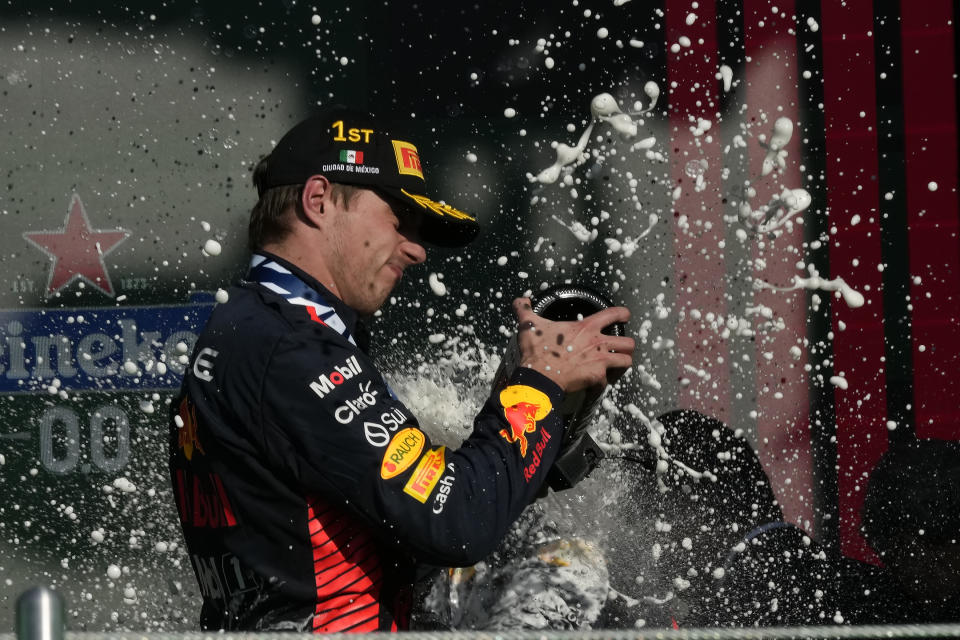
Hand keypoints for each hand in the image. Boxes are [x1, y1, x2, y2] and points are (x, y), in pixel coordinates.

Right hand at [512, 297, 634, 392]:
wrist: (539, 377)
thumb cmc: (537, 351)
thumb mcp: (529, 325)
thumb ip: (525, 310)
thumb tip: (520, 300)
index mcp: (586, 327)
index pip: (613, 314)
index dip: (622, 313)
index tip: (626, 315)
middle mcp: (597, 343)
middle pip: (628, 342)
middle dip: (627, 345)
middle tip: (622, 348)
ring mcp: (600, 361)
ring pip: (626, 361)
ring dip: (622, 363)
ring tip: (618, 366)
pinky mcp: (597, 377)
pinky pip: (607, 382)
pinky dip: (602, 383)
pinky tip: (596, 383)